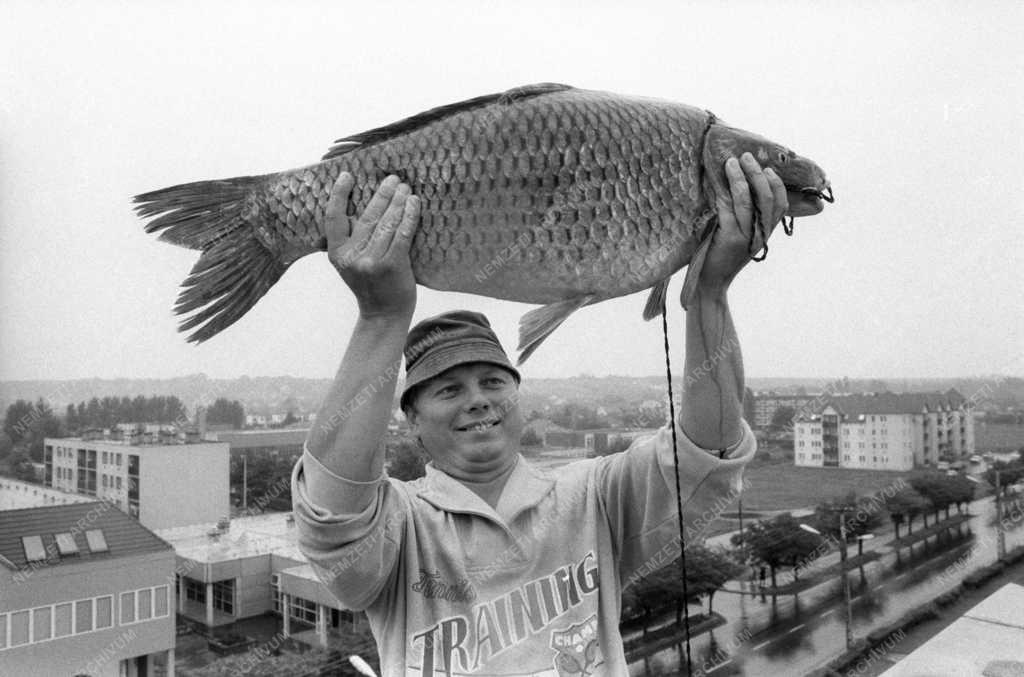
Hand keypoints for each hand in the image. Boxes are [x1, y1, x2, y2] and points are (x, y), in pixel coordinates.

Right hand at [326, 173, 420, 317]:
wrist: (384, 315)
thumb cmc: (370, 285)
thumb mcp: (349, 264)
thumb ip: (348, 240)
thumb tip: (354, 207)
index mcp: (336, 254)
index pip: (333, 217)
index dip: (339, 195)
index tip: (346, 176)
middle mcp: (351, 256)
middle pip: (367, 216)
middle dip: (382, 194)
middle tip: (393, 179)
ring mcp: (371, 261)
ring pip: (386, 222)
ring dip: (398, 201)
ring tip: (405, 188)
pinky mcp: (392, 264)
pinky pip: (402, 233)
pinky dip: (409, 216)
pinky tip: (414, 204)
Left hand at [699, 153, 788, 292]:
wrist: (710, 284)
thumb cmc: (721, 257)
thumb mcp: (741, 238)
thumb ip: (746, 219)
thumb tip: (741, 188)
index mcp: (764, 233)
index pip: (780, 205)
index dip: (776, 184)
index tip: (768, 169)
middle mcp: (758, 235)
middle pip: (765, 198)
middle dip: (756, 173)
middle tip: (746, 157)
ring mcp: (744, 237)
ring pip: (746, 200)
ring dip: (739, 178)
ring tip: (730, 162)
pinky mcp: (728, 238)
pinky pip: (727, 209)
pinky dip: (722, 192)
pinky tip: (715, 182)